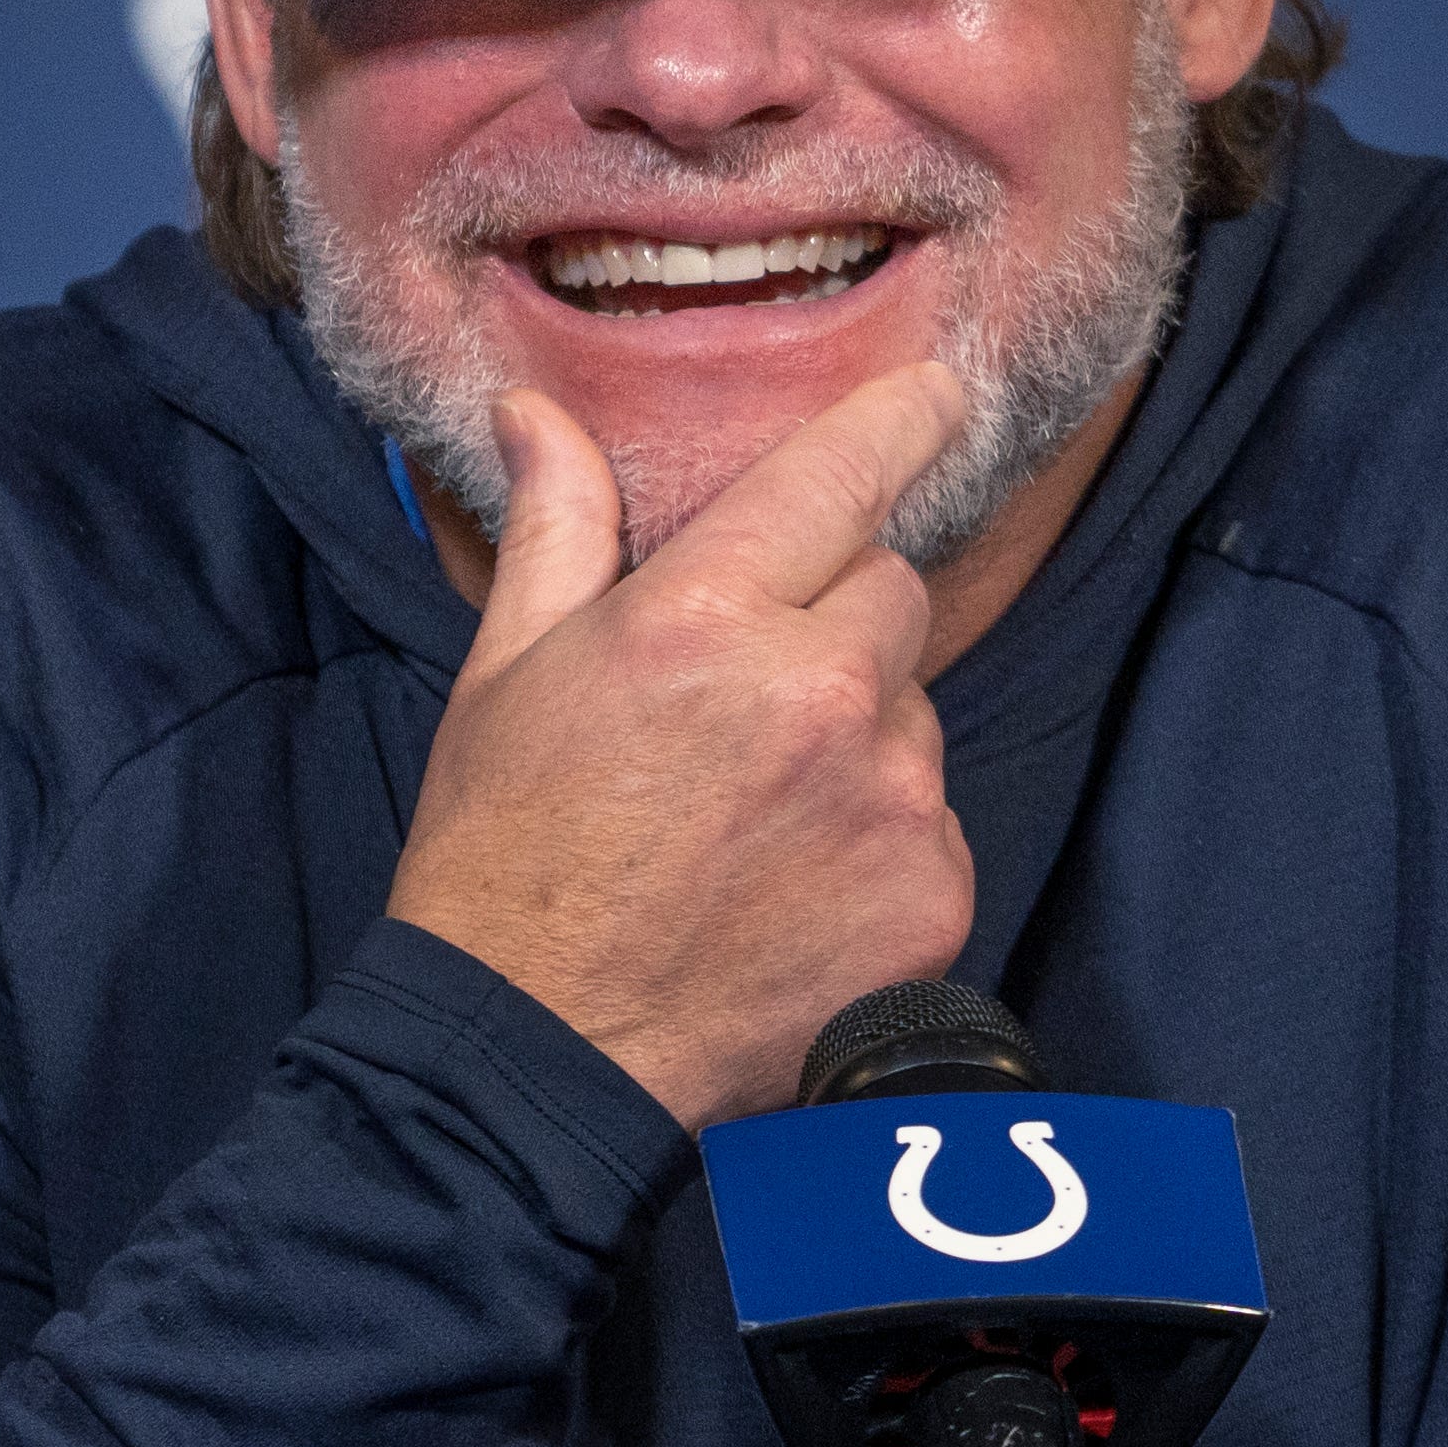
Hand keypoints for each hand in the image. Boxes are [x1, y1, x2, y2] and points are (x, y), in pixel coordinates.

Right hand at [387, 367, 976, 1128]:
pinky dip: (882, 841)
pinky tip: (793, 885)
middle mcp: (816, 695)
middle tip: (744, 700)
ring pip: (915, 708)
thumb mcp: (508, 671)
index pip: (847, 471)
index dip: (905, 417)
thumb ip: (556, 525)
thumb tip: (534, 408)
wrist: (538, 1052)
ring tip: (754, 812)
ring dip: (861, 734)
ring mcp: (887, 800)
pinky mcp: (932, 892)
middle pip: (893, 591)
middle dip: (835, 618)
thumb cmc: (507, 855)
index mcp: (706, 618)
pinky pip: (933, 819)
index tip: (940, 393)